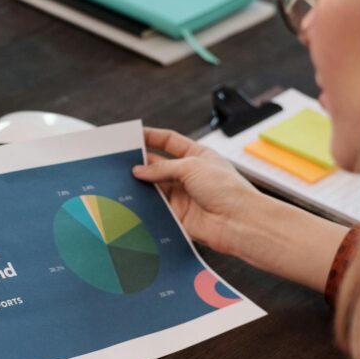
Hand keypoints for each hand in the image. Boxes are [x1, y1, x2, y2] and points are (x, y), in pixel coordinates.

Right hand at [132, 126, 348, 291]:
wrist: (240, 223)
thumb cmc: (228, 190)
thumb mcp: (192, 167)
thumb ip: (162, 168)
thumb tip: (139, 171)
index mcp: (197, 156)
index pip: (169, 141)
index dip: (151, 137)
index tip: (133, 135)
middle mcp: (189, 175)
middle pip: (158, 165)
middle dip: (140, 163)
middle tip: (119, 161)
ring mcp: (183, 195)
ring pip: (154, 187)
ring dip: (140, 185)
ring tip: (119, 180)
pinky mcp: (177, 215)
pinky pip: (156, 208)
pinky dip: (144, 205)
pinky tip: (130, 200)